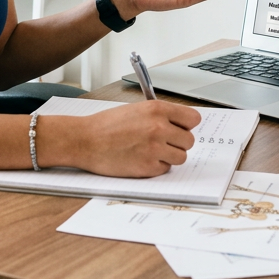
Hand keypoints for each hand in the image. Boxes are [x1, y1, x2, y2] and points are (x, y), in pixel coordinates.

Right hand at [70, 101, 200, 177]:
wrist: (85, 140)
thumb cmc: (106, 125)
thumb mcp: (136, 109)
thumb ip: (159, 115)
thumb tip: (179, 125)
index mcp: (157, 109)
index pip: (193, 119)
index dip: (186, 126)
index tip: (180, 129)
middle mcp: (159, 127)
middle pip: (189, 140)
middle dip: (177, 143)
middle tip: (162, 143)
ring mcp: (154, 148)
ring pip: (181, 157)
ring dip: (169, 156)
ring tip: (151, 151)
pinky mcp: (148, 167)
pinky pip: (165, 169)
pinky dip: (156, 166)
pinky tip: (141, 159)